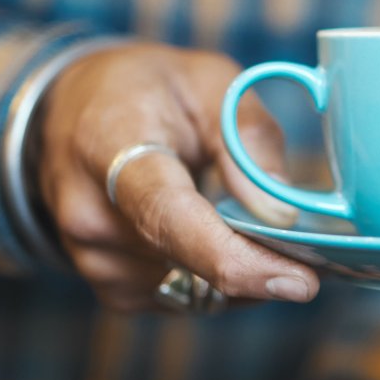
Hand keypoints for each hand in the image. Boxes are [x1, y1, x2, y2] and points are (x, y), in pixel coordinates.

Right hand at [36, 42, 317, 309]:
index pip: (168, 216)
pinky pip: (182, 298)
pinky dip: (217, 280)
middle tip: (312, 249)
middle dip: (261, 265)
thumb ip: (248, 138)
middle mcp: (90, 214)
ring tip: (259, 228)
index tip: (299, 281)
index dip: (236, 258)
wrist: (67, 111)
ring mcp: (93, 258)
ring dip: (240, 273)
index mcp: (109, 147)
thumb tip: (280, 214)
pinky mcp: (108, 286)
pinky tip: (226, 241)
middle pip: (191, 264)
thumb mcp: (209, 80)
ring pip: (194, 290)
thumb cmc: (144, 88)